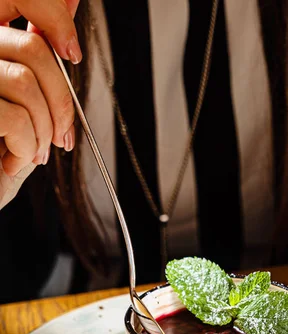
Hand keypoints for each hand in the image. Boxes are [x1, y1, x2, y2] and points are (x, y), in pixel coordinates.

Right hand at [0, 0, 80, 205]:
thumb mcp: (22, 119)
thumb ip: (37, 80)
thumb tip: (64, 40)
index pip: (20, 3)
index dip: (53, 17)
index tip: (73, 53)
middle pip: (34, 49)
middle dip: (62, 102)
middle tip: (61, 138)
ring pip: (26, 83)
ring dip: (43, 130)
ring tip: (32, 154)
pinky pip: (14, 115)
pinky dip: (26, 147)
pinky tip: (12, 162)